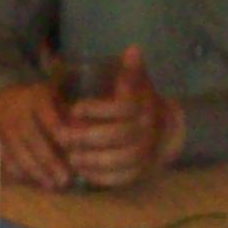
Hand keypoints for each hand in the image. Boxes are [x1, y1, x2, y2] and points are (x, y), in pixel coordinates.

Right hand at [0, 80, 74, 190]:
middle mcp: (14, 106)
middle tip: (64, 180)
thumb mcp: (63, 106)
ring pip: (12, 148)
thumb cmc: (47, 108)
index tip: (70, 150)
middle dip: (47, 160)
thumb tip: (85, 137)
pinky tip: (31, 183)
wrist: (11, 100)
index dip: (56, 130)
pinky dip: (15, 172)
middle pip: (28, 135)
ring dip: (32, 171)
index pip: (45, 112)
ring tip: (50, 186)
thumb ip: (73, 121)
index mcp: (36, 95)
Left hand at [59, 46, 183, 188]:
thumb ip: (130, 71)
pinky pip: (121, 178)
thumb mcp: (136, 85)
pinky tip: (82, 170)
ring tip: (70, 156)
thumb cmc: (139, 104)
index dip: (97, 109)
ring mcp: (145, 152)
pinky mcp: (140, 172)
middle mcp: (147, 129)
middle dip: (88, 137)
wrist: (165, 133)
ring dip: (92, 159)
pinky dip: (100, 176)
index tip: (74, 109)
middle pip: (120, 135)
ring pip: (120, 159)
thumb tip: (133, 49)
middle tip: (62, 137)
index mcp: (143, 106)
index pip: (123, 107)